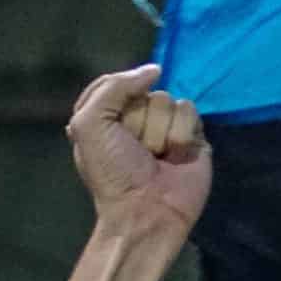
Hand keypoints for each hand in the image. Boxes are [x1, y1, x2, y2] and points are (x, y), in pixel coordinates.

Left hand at [68, 65, 210, 231]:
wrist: (146, 210)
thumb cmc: (112, 172)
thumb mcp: (89, 125)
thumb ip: (112, 88)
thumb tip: (153, 70)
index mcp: (103, 118)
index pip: (112, 83)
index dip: (115, 97)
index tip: (113, 124)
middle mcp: (133, 119)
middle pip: (144, 92)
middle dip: (139, 120)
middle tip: (136, 150)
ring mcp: (164, 126)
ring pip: (169, 101)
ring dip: (160, 131)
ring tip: (156, 157)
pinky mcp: (190, 134)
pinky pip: (190, 112)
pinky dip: (180, 136)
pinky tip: (175, 157)